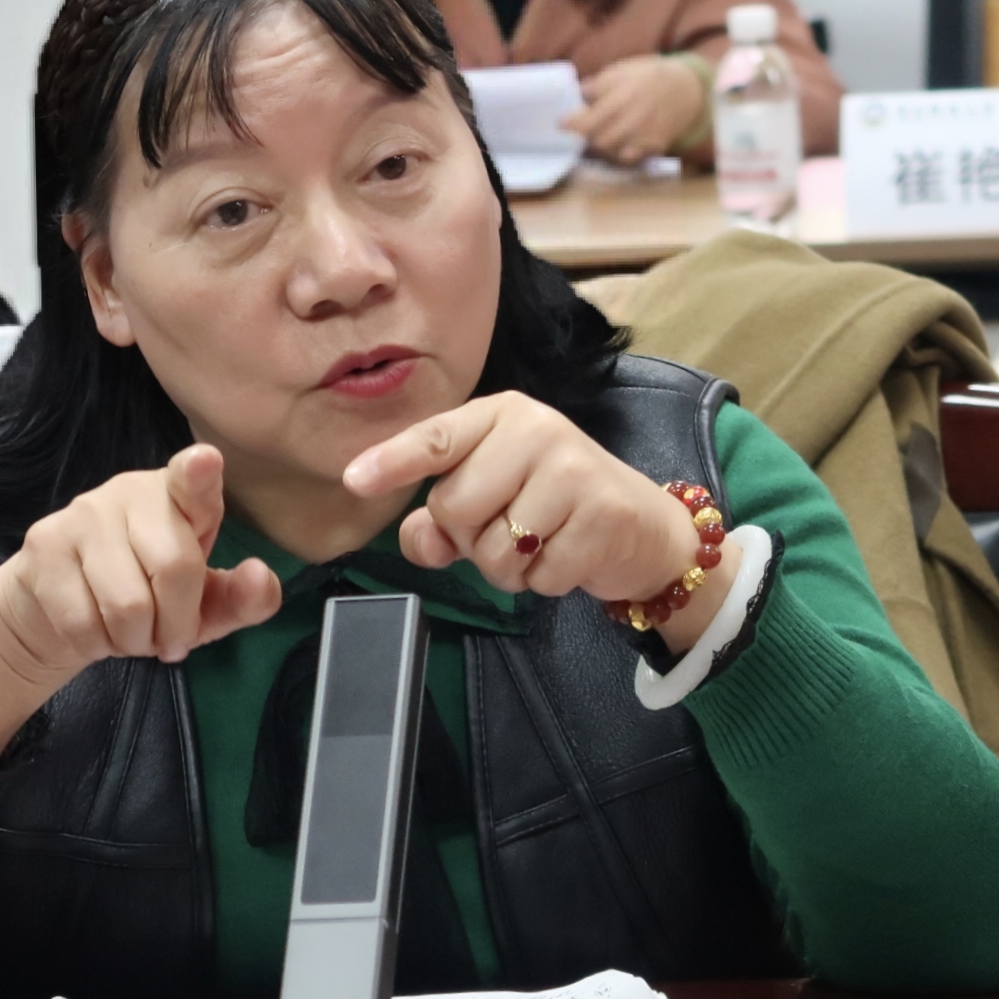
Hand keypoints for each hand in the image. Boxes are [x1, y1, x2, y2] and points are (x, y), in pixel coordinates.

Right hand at [0, 444, 281, 773]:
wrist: (59, 609)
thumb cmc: (149, 596)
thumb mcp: (204, 604)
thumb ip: (242, 597)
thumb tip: (260, 577)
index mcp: (180, 495)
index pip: (192, 480)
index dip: (199, 473)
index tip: (205, 462)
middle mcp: (131, 491)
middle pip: (174, 568)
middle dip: (177, 625)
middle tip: (168, 637)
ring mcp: (82, 513)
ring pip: (127, 605)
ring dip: (135, 641)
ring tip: (132, 633)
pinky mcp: (44, 545)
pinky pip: (83, 622)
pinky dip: (98, 645)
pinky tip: (97, 630)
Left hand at [343, 394, 741, 650]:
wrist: (646, 527)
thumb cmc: (555, 507)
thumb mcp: (494, 503)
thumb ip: (442, 522)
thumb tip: (418, 539)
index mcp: (501, 416)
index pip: (437, 438)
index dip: (392, 462)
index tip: (352, 480)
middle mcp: (536, 431)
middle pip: (454, 508)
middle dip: (469, 538)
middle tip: (508, 529)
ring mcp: (572, 470)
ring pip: (493, 549)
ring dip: (508, 568)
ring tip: (541, 544)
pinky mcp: (601, 515)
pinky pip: (536, 575)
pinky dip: (545, 581)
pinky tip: (569, 556)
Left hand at [561, 55, 705, 165]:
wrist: (685, 88)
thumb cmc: (646, 77)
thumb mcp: (621, 71)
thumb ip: (597, 85)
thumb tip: (574, 94)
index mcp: (622, 95)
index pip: (589, 118)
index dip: (571, 124)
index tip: (561, 125)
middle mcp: (634, 117)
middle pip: (598, 139)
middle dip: (585, 137)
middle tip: (581, 132)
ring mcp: (645, 134)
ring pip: (611, 151)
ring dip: (598, 147)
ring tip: (597, 137)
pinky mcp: (654, 146)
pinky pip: (628, 158)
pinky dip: (617, 155)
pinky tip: (615, 145)